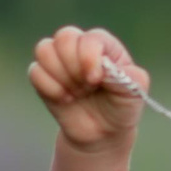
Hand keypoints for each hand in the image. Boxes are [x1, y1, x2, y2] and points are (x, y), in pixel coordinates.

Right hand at [28, 25, 145, 152]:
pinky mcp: (44, 76)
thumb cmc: (121, 107)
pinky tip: (65, 99)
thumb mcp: (136, 92)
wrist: (103, 133)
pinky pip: (35, 71)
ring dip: (60, 76)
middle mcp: (80, 47)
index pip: (90, 38)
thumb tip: (105, 69)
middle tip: (87, 87)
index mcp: (104, 45)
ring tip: (76, 93)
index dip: (89, 58)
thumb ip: (130, 76)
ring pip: (44, 49)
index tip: (96, 80)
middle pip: (64, 37)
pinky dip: (49, 88)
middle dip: (74, 67)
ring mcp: (60, 60)